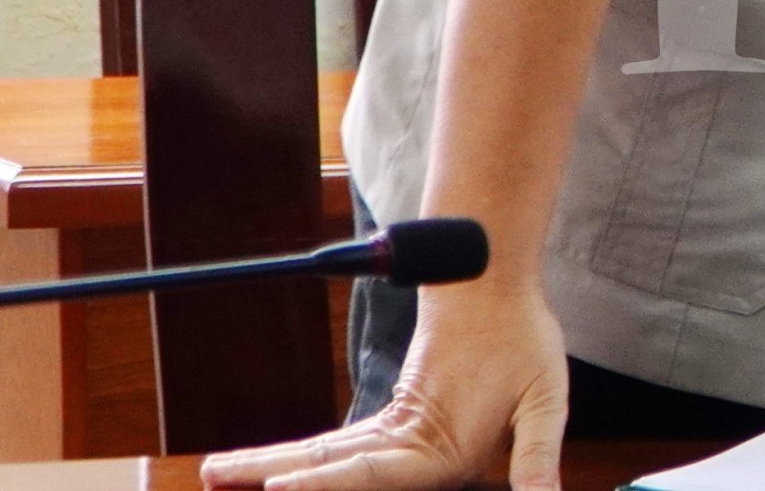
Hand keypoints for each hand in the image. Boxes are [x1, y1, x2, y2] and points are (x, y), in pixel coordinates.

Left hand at [199, 280, 565, 490]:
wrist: (502, 293)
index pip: (374, 478)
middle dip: (276, 481)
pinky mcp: (387, 426)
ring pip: (325, 463)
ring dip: (270, 469)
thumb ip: (537, 455)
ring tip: (217, 471)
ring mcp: (397, 445)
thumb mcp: (547, 401)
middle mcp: (416, 462)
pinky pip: (333, 445)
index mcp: (448, 462)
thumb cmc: (528, 342)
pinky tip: (259, 465)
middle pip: (336, 478)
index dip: (325, 485)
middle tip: (218, 476)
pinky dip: (296, 455)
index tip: (278, 486)